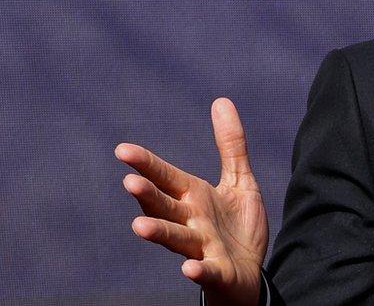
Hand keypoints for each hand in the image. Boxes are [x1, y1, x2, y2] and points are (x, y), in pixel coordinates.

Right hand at [116, 98, 267, 305]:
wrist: (250, 273)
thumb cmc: (237, 228)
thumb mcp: (239, 181)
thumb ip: (230, 145)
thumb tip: (222, 101)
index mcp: (193, 197)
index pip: (166, 178)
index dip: (147, 165)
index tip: (123, 150)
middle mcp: (191, 221)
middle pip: (165, 207)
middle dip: (148, 196)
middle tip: (130, 183)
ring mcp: (202, 248)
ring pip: (177, 239)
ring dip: (159, 233)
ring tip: (139, 226)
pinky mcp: (218, 271)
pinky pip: (207, 272)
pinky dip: (198, 270)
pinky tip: (189, 269)